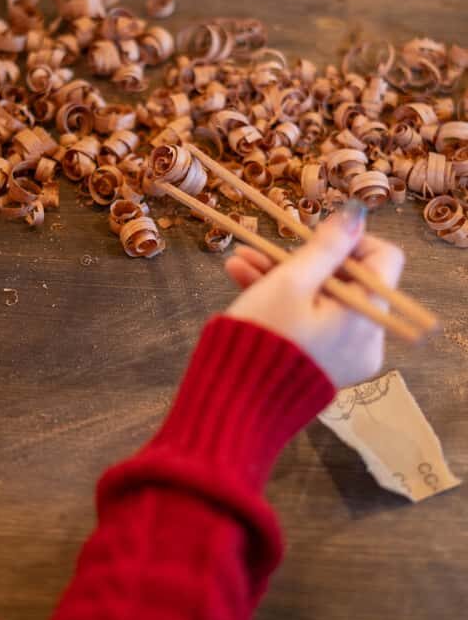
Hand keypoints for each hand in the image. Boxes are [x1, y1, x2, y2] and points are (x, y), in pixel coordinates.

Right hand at [224, 201, 404, 387]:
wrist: (235, 404)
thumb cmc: (265, 336)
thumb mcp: (291, 282)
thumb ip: (325, 247)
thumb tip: (355, 215)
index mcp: (367, 315)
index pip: (383, 259)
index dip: (349, 240)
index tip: (312, 239)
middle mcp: (366, 338)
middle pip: (346, 280)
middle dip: (302, 260)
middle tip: (264, 250)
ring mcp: (345, 355)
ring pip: (322, 300)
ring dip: (283, 277)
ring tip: (239, 262)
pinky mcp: (324, 366)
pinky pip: (312, 324)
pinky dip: (285, 305)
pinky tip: (243, 281)